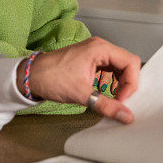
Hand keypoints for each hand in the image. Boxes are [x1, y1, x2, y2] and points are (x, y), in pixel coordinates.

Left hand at [18, 37, 139, 123]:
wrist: (31, 77)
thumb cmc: (50, 78)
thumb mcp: (81, 94)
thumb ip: (106, 105)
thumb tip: (126, 115)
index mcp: (100, 48)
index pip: (131, 62)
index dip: (131, 83)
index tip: (122, 100)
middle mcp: (100, 47)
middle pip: (127, 64)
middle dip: (127, 85)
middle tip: (119, 101)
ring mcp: (95, 53)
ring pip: (119, 68)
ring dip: (119, 84)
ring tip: (112, 99)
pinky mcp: (90, 61)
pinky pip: (109, 70)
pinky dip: (111, 83)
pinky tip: (104, 94)